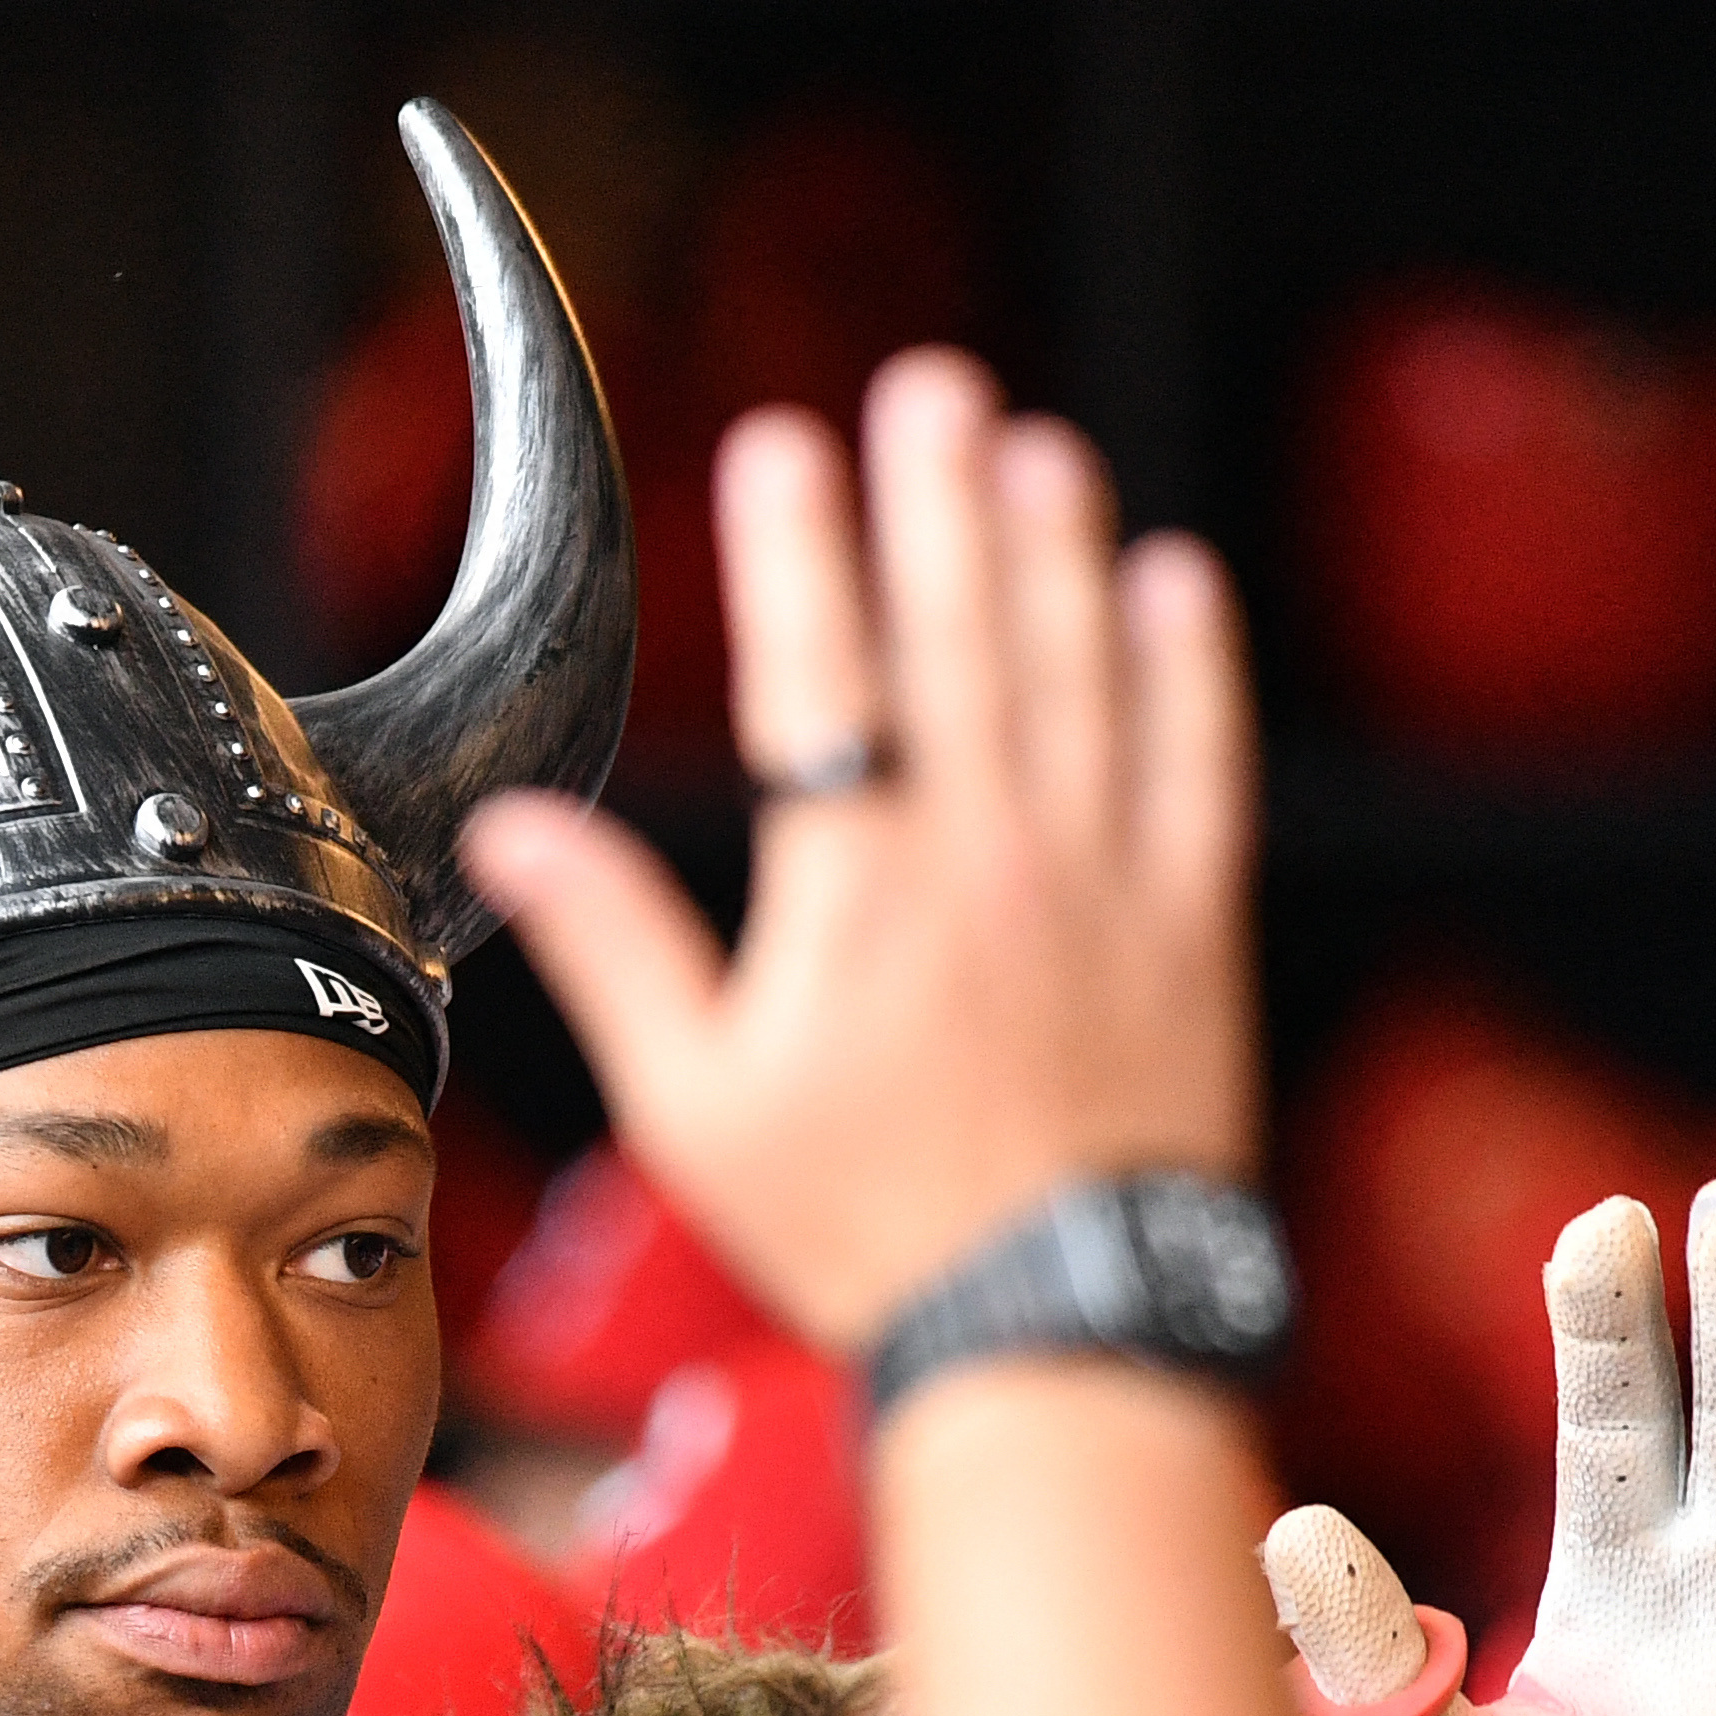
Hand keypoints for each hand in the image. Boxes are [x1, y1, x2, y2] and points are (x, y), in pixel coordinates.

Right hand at [459, 351, 1259, 1351]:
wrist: (1056, 1327)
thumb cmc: (864, 1231)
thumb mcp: (700, 1105)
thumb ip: (616, 950)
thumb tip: (517, 833)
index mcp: (854, 892)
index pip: (822, 678)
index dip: (799, 549)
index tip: (784, 444)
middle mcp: (984, 859)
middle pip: (961, 637)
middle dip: (938, 498)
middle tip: (931, 388)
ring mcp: (1099, 885)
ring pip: (1080, 674)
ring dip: (1055, 550)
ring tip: (1034, 450)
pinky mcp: (1191, 930)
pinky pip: (1197, 765)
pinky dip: (1186, 668)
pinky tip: (1170, 585)